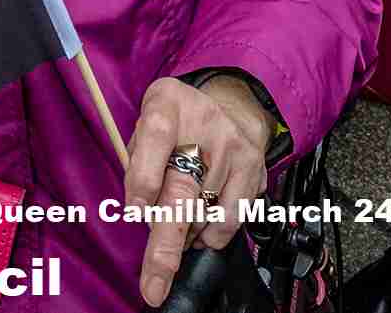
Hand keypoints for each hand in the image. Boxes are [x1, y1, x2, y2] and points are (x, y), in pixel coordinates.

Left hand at [125, 75, 272, 306]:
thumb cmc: (177, 121)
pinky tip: (199, 226)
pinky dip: (210, 235)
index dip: (144, 177)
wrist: (229, 107)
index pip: (155, 137)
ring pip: (204, 217)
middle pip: (183, 190)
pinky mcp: (254, 171)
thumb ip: (138, 162)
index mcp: (167, 107)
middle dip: (165, 245)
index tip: (136, 211)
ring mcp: (233, 150)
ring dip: (183, 238)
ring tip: (174, 230)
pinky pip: (230, 221)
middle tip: (154, 284)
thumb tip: (143, 213)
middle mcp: (203, 126)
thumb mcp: (145, 123)